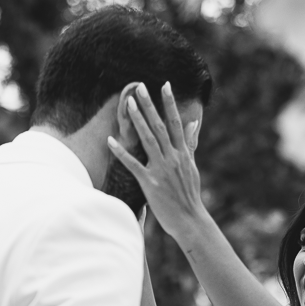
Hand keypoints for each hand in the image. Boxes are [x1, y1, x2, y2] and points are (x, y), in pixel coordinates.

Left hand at [107, 82, 205, 241]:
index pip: (175, 122)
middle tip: (139, 86)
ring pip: (148, 140)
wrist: (190, 220)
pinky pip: (133, 165)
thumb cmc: (189, 195)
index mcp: (183, 153)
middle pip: (159, 126)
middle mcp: (173, 157)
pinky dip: (121, 152)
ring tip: (128, 103)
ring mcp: (161, 170)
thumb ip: (190, 143)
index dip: (170, 103)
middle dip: (149, 105)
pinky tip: (111, 140)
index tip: (164, 85)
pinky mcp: (151, 183)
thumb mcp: (192, 166)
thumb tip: (193, 122)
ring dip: (137, 120)